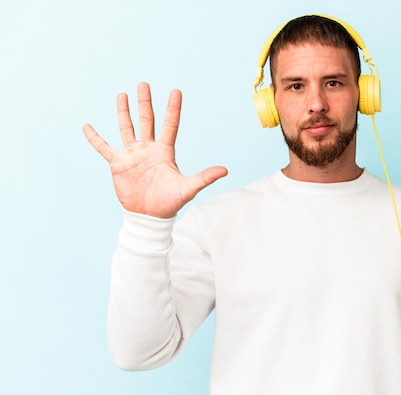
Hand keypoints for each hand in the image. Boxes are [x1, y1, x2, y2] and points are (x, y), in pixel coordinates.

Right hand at [83, 82, 227, 217]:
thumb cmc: (170, 203)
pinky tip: (87, 126)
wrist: (149, 216)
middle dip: (145, 103)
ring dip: (124, 112)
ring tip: (122, 95)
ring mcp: (132, 154)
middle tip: (144, 84)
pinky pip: (104, 148)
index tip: (176, 91)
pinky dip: (95, 138)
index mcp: (165, 151)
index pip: (170, 125)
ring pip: (126, 128)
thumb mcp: (188, 188)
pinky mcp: (118, 164)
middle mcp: (148, 148)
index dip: (173, 109)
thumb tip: (225, 170)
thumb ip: (204, 177)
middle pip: (146, 120)